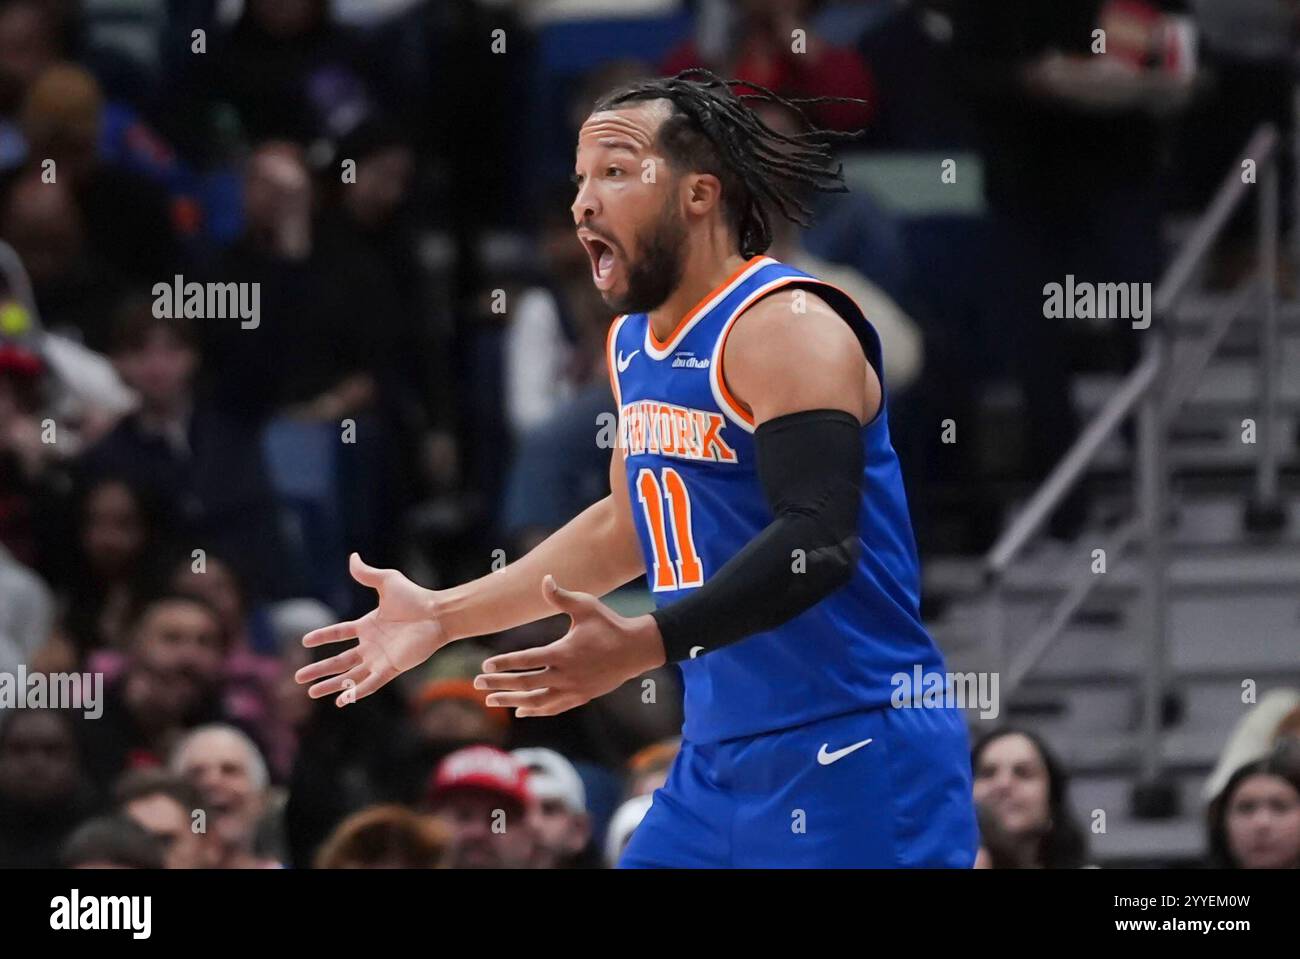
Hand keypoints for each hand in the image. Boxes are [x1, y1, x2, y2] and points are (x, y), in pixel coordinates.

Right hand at [295, 553, 445, 705]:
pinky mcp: (391, 668)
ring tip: (311, 692)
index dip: (322, 637)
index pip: (339, 634)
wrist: (436, 614)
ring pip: (350, 676)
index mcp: (368, 625)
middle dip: (319, 669)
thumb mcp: (387, 581)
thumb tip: (352, 557)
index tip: (304, 641)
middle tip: (298, 677)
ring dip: (331, 685)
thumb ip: (367, 574)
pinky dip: (355, 693)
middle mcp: (371, 645)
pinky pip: (370, 684)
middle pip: (339, 661)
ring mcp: (380, 658)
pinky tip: (340, 701)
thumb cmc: (415, 597)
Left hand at [474, 575, 665, 717]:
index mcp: (565, 652)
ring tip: (490, 701)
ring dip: (512, 701)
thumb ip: (561, 596)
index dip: (505, 664)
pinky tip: (520, 710)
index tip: (485, 665)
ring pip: (537, 701)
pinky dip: (535, 710)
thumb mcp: (586, 606)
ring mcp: (574, 689)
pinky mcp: (580, 697)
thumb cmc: (609, 624)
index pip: (527, 660)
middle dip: (499, 684)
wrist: (636, 650)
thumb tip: (544, 578)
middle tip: (476, 684)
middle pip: (526, 684)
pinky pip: (553, 708)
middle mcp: (567, 675)